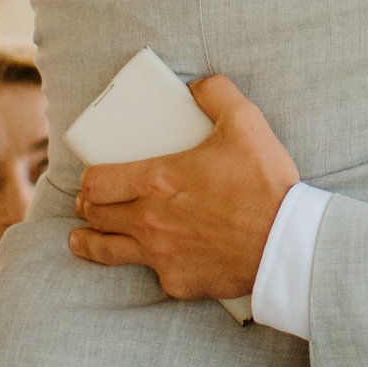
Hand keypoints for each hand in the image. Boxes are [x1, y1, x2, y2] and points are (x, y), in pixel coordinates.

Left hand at [69, 76, 298, 299]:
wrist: (286, 243)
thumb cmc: (265, 184)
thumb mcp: (246, 122)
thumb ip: (217, 94)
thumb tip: (199, 85)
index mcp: (158, 180)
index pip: (98, 182)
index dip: (89, 181)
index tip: (91, 180)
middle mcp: (150, 219)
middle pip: (96, 214)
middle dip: (88, 207)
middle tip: (90, 204)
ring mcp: (161, 254)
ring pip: (108, 250)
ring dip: (91, 242)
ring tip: (81, 239)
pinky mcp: (178, 281)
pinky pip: (152, 272)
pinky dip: (151, 264)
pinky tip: (151, 259)